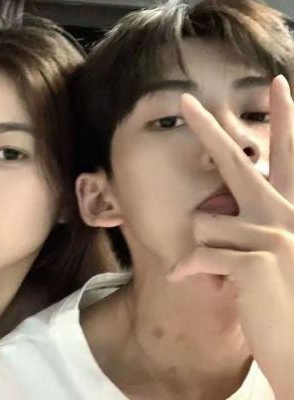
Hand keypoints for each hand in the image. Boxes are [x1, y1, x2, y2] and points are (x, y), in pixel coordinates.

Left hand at [167, 75, 293, 398]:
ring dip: (203, 250)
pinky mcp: (253, 259)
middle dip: (208, 126)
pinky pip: (198, 253)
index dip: (284, 118)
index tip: (279, 84)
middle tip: (186, 99)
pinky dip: (188, 269)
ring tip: (228, 274)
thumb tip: (211, 213)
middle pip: (236, 160)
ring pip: (204, 221)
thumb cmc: (284, 302)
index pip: (287, 155)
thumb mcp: (273, 256)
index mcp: (292, 210)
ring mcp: (272, 234)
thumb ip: (248, 227)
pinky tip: (194, 282)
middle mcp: (285, 213)